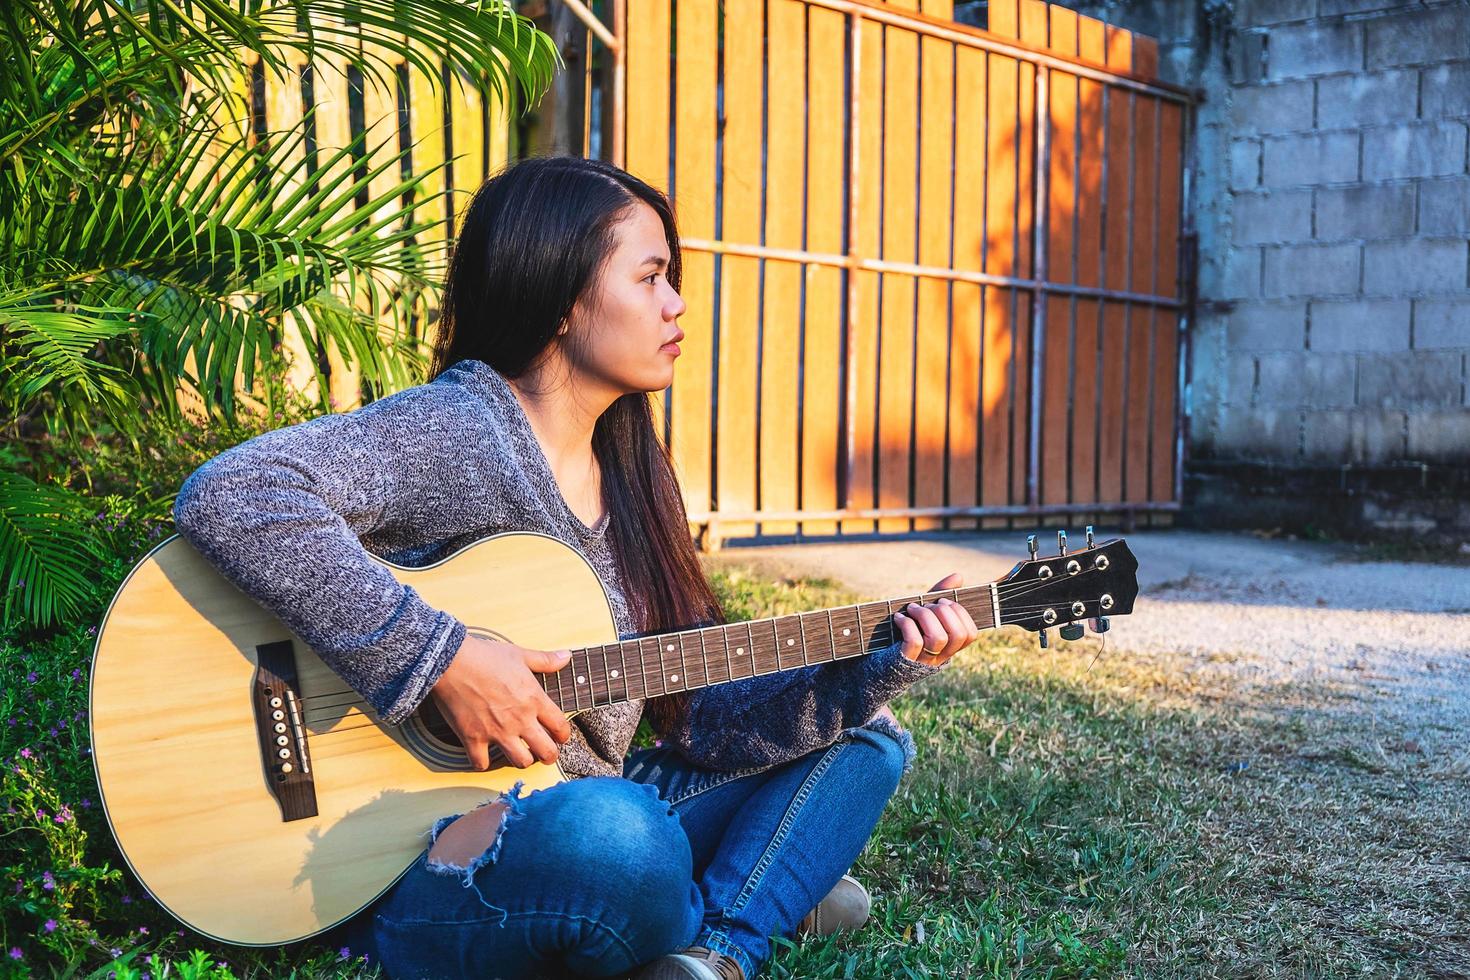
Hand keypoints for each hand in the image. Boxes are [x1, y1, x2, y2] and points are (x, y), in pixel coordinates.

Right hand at [428, 633, 573, 769]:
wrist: (451, 661)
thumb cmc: (485, 656)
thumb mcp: (520, 655)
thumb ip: (545, 660)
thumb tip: (565, 656)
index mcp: (533, 700)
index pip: (560, 727)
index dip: (563, 735)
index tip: (559, 736)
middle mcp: (519, 720)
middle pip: (546, 752)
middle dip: (550, 755)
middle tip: (545, 753)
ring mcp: (497, 731)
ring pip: (521, 762)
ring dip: (522, 760)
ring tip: (519, 754)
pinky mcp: (473, 738)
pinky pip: (482, 763)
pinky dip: (483, 762)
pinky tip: (484, 754)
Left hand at [892, 572, 978, 667]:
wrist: (875, 655)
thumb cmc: (903, 630)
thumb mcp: (922, 612)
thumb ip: (940, 595)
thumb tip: (958, 576)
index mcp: (948, 647)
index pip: (970, 634)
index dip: (961, 614)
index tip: (943, 602)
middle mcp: (939, 656)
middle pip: (957, 634)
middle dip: (944, 612)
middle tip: (927, 604)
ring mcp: (923, 661)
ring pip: (937, 638)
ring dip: (925, 616)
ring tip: (912, 608)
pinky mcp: (905, 660)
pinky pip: (914, 642)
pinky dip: (907, 624)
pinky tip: (898, 617)